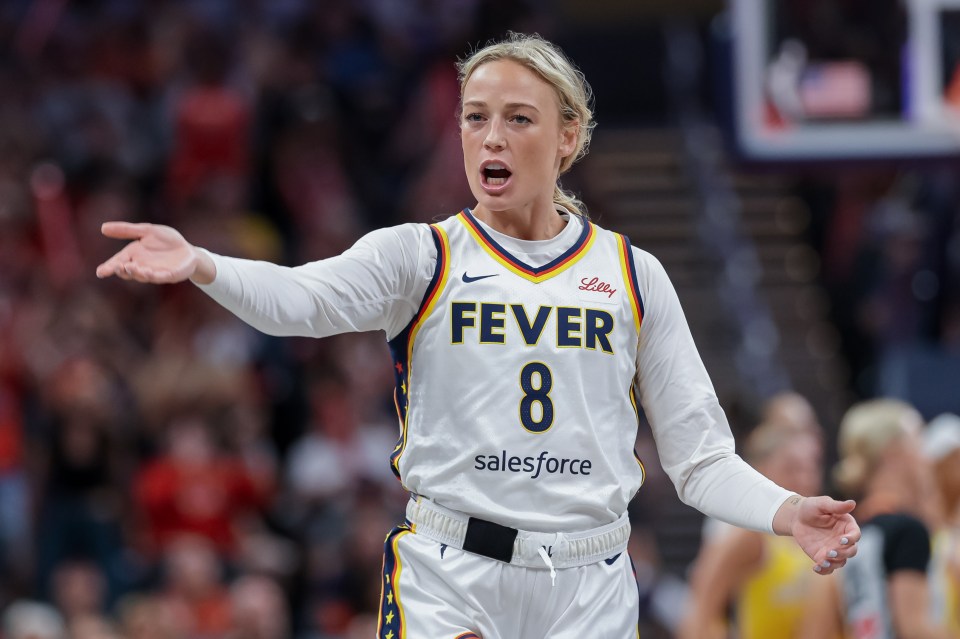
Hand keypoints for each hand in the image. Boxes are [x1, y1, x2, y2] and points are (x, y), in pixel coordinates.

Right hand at [95, 222, 214, 283]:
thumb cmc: (167, 240)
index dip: (109, 268)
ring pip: (142, 276)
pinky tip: (149, 272)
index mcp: (134, 254)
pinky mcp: (168, 275)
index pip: (118, 262)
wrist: (188, 249)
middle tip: (118, 267)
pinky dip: (154, 276)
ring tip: (132, 267)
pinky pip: (159, 277)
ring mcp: (155, 272)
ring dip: (136, 273)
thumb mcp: (147, 231)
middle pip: (128, 271)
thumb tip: (103, 228)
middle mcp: (142, 265)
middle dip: (122, 270)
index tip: (100, 272)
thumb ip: (127, 230)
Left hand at [776, 495, 859, 574]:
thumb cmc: (811, 507)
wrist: (796, 517)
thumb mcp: (822, 504)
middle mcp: (844, 540)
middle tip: (830, 552)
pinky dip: (824, 570)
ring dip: (834, 563)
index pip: (855, 535)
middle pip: (851, 551)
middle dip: (843, 553)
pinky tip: (816, 567)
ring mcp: (835, 549)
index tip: (842, 540)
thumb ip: (836, 506)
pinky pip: (828, 568)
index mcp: (847, 526)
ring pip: (841, 561)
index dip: (851, 539)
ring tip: (822, 562)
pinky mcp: (823, 557)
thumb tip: (852, 503)